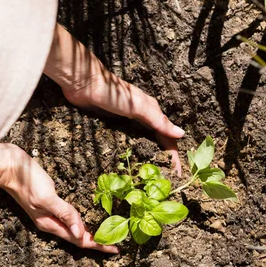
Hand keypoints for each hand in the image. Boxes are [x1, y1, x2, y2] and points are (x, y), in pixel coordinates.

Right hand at [0, 144, 118, 253]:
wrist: (8, 166)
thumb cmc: (27, 180)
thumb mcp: (47, 197)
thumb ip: (64, 213)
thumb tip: (80, 232)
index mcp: (50, 224)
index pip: (79, 240)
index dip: (98, 245)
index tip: (116, 249)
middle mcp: (49, 222)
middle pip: (77, 237)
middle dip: (97, 241)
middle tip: (117, 242)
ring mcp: (48, 212)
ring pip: (73, 227)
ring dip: (89, 232)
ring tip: (106, 233)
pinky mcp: (48, 202)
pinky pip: (68, 216)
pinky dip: (80, 220)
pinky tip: (86, 217)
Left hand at [43, 24, 184, 174]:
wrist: (84, 84)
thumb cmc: (113, 93)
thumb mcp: (138, 107)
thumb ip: (158, 121)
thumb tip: (181, 134)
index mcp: (151, 112)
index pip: (167, 138)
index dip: (173, 156)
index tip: (176, 174)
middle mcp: (141, 118)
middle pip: (156, 142)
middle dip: (162, 160)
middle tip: (165, 182)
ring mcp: (126, 123)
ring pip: (141, 143)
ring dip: (147, 158)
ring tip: (149, 177)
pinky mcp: (112, 126)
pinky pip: (125, 142)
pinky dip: (130, 153)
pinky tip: (129, 164)